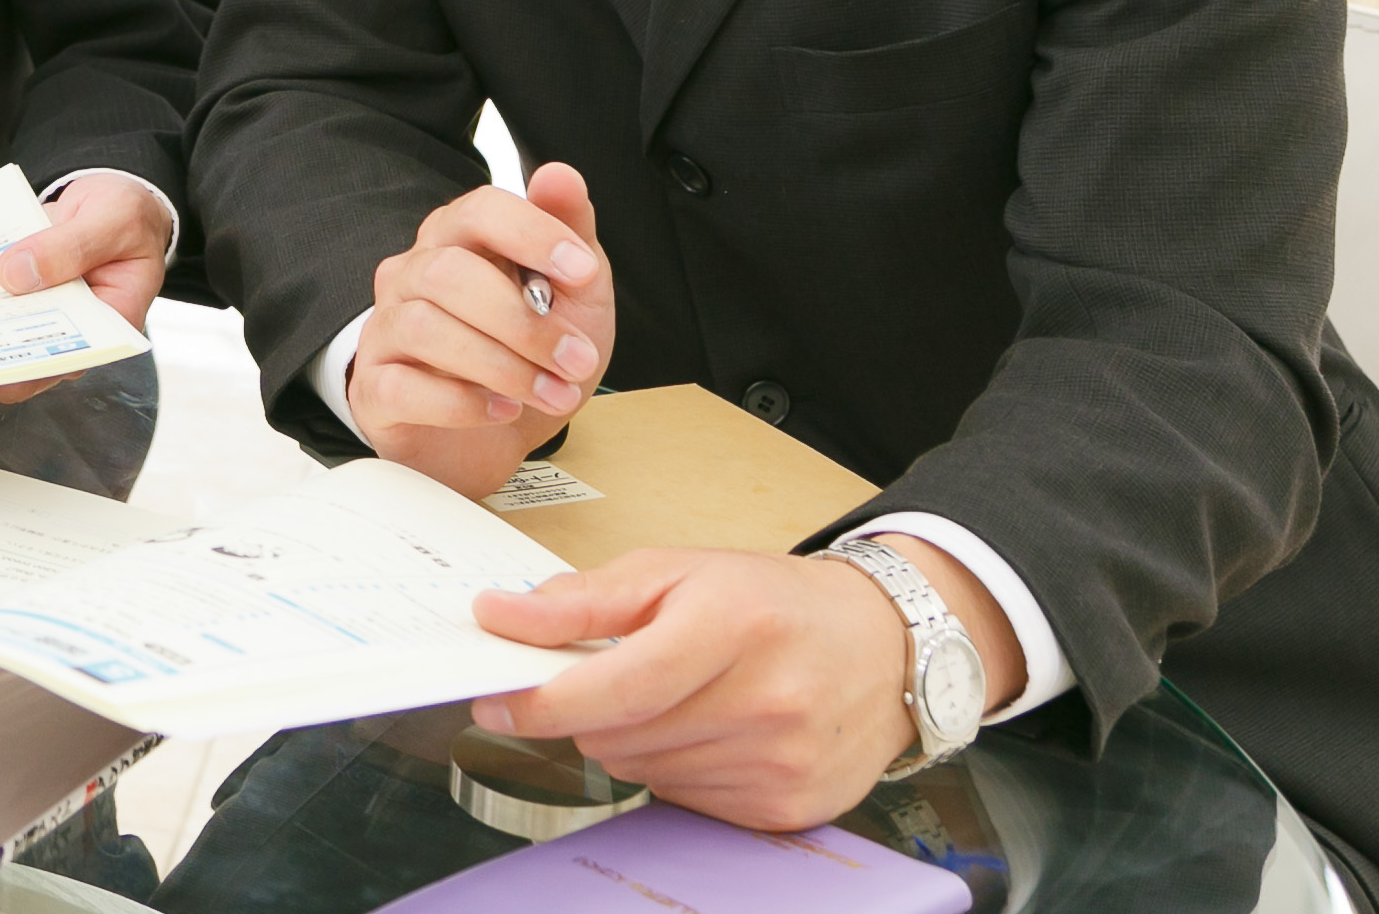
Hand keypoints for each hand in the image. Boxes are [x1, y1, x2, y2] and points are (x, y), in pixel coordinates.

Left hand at [0, 174, 176, 401]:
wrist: (112, 200)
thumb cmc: (126, 216)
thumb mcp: (113, 220)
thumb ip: (72, 246)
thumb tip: (16, 274)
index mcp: (109, 325)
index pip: (63, 362)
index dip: (22, 369)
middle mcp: (73, 332)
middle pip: (21, 365)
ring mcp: (41, 317)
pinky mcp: (19, 298)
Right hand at [346, 163, 610, 500]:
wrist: (497, 438)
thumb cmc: (531, 354)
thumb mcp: (572, 295)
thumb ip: (570, 232)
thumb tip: (559, 174)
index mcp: (457, 241)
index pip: (478, 211)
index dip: (531, 234)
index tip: (583, 271)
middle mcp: (411, 276)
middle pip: (448, 272)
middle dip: (523, 321)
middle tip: (576, 359)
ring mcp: (386, 331)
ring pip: (426, 328)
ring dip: (503, 366)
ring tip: (552, 393)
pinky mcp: (374, 390)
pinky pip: (403, 386)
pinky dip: (462, 402)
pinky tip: (502, 410)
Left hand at [468, 543, 1002, 829]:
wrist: (882, 646)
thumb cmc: (773, 602)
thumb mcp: (676, 570)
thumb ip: (583, 599)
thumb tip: (500, 616)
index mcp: (733, 625)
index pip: (617, 686)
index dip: (544, 700)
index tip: (495, 699)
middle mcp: (767, 701)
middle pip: (618, 736)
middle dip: (592, 708)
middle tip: (613, 673)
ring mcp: (782, 762)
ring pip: (642, 772)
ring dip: (633, 738)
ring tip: (678, 695)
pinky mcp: (788, 808)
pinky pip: (682, 800)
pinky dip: (674, 768)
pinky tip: (709, 729)